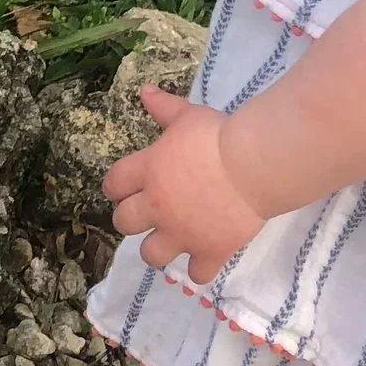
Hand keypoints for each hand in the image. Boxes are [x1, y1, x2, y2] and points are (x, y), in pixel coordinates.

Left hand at [100, 86, 268, 282]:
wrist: (251, 165)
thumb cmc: (217, 136)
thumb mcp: (187, 115)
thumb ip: (163, 107)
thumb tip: (144, 91)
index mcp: (147, 171)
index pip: (113, 184)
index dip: (116, 187)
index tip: (123, 188)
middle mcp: (157, 206)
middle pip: (124, 223)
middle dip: (130, 219)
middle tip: (146, 214)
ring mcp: (182, 233)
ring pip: (151, 255)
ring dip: (156, 249)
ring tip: (168, 241)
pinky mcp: (209, 251)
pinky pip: (196, 274)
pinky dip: (198, 270)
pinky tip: (203, 259)